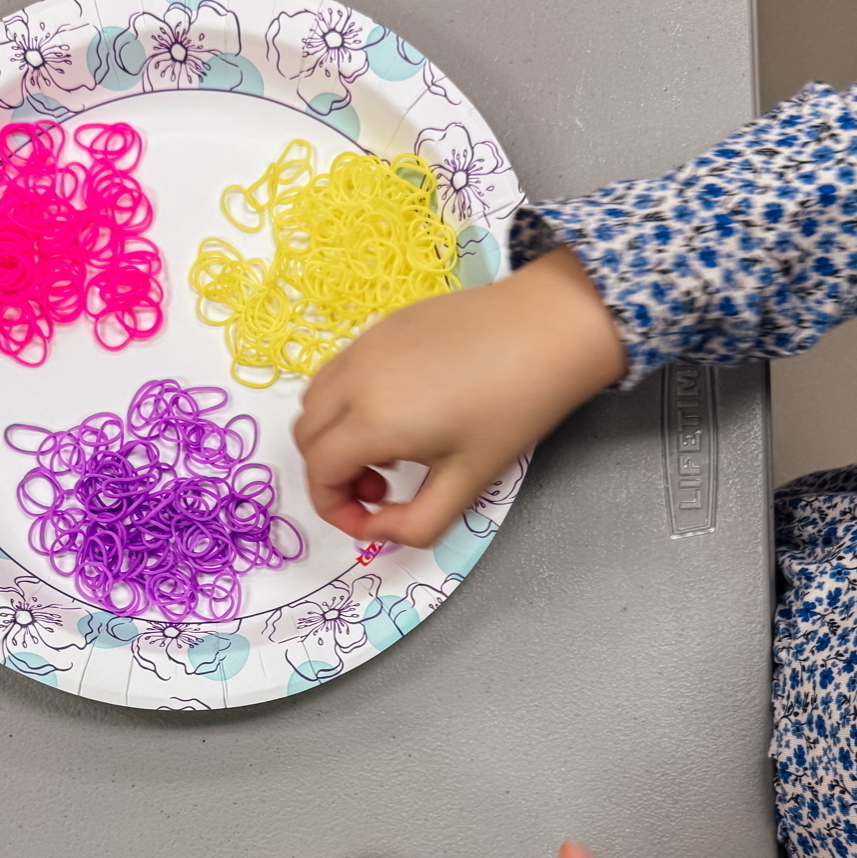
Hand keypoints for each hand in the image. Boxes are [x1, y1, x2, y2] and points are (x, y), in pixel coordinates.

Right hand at [292, 247, 625, 547]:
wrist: (549, 328)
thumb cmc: (514, 410)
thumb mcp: (468, 483)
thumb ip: (414, 524)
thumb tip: (378, 531)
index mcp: (373, 422)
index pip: (319, 473)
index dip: (334, 508)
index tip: (368, 521)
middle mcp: (354, 379)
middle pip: (306, 438)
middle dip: (331, 475)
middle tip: (381, 488)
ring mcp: (364, 345)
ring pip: (316, 401)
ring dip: (335, 436)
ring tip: (389, 449)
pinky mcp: (381, 325)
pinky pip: (339, 371)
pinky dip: (348, 403)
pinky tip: (401, 409)